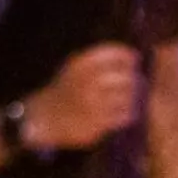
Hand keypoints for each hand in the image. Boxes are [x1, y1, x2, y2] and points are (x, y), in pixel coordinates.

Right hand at [22, 43, 141, 150]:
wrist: (44, 117)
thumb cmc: (64, 90)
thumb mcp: (74, 68)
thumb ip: (98, 60)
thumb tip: (132, 56)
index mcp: (80, 65)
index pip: (114, 54)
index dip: (127, 56)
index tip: (133, 59)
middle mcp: (87, 83)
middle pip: (124, 77)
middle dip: (131, 78)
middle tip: (131, 82)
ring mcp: (93, 104)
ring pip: (126, 97)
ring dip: (130, 97)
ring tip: (125, 98)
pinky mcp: (97, 123)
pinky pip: (122, 116)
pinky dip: (126, 114)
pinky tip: (121, 112)